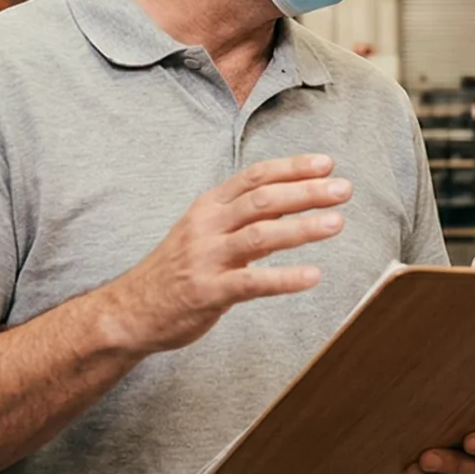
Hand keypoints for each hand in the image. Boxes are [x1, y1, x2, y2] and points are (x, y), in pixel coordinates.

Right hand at [101, 155, 350, 354]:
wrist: (131, 310)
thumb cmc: (178, 269)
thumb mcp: (205, 231)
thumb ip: (244, 217)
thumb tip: (292, 198)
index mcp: (209, 206)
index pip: (255, 177)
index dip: (292, 167)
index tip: (327, 163)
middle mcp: (207, 226)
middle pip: (263, 199)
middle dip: (306, 191)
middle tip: (343, 189)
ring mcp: (206, 258)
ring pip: (260, 235)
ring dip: (302, 228)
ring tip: (337, 223)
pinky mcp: (208, 292)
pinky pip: (251, 283)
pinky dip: (284, 278)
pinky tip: (312, 276)